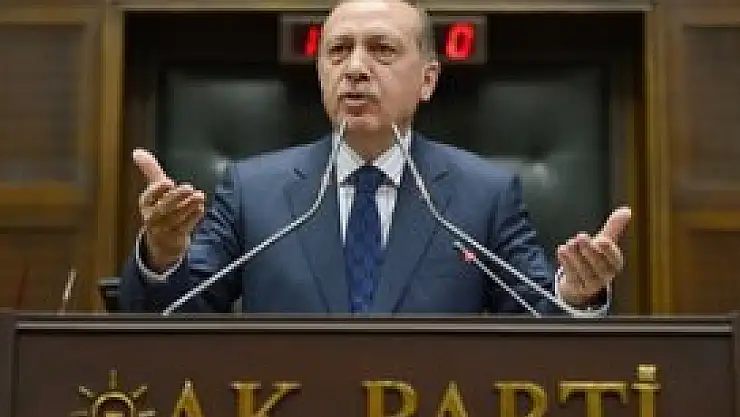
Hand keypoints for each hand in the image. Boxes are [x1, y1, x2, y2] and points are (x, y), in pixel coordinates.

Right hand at [133, 149, 205, 271]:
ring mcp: (164, 230)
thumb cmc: (160, 208)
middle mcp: (152, 218)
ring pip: (174, 219)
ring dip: (187, 207)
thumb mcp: (155, 189)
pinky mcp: (176, 239)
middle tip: (188, 187)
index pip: (148, 197)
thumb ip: (149, 170)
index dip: (157, 190)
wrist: (163, 240)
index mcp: (146, 203)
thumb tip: (137, 151)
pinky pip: (184, 228)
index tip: (167, 182)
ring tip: (199, 196)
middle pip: (161, 209)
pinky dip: (193, 218)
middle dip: (175, 198)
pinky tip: (200, 207)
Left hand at [556, 206, 631, 305]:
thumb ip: (614, 227)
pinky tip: (561, 251)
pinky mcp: (577, 289)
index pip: (614, 258)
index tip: (602, 239)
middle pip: (598, 265)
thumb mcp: (604, 241)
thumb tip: (627, 210)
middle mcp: (605, 276)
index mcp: (615, 264)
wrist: (580, 279)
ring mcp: (591, 284)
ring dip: (575, 256)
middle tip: (580, 237)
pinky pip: (572, 277)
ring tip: (569, 244)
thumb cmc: (594, 256)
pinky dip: (566, 263)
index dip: (608, 249)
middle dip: (589, 250)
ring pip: (584, 271)